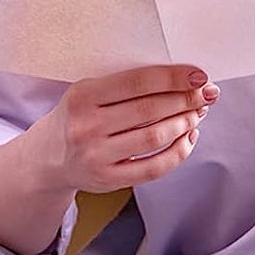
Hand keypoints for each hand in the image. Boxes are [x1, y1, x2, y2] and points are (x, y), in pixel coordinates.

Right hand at [36, 64, 215, 192]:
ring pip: (155, 137)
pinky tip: (187, 138)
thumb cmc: (77, 117)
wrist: (49, 156)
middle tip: (205, 94)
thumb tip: (182, 80)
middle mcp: (87, 126)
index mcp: (82, 96)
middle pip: (150, 110)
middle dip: (185, 100)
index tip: (198, 75)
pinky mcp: (109, 179)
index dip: (173, 78)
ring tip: (196, 114)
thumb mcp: (88, 92)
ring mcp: (98, 155)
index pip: (137, 82)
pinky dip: (178, 152)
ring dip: (184, 123)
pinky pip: (154, 167)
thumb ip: (126, 86)